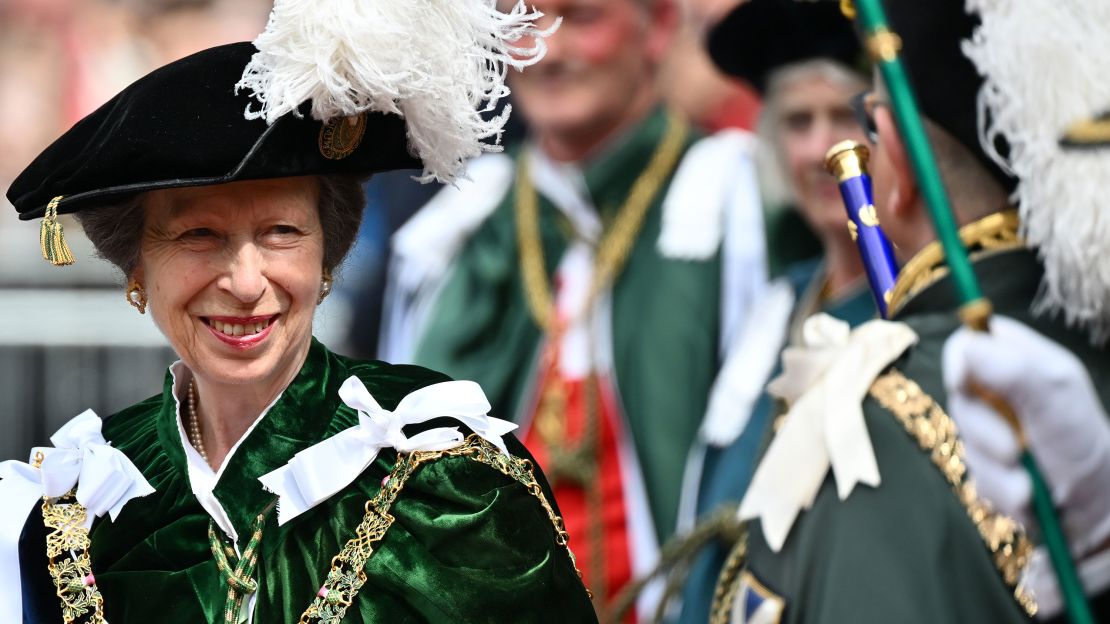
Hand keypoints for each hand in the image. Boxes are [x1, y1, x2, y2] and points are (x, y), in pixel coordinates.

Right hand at [943, 315, 1109, 556]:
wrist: (1101, 505)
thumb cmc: (1084, 439)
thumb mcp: (1057, 392)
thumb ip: (1012, 368)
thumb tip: (964, 349)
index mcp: (1015, 361)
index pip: (966, 345)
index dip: (956, 361)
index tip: (961, 385)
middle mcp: (997, 395)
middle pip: (958, 399)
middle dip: (984, 433)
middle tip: (1013, 449)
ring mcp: (990, 432)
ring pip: (966, 445)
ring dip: (998, 471)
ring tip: (1031, 482)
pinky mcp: (989, 469)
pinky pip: (977, 478)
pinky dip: (1002, 491)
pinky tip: (1027, 495)